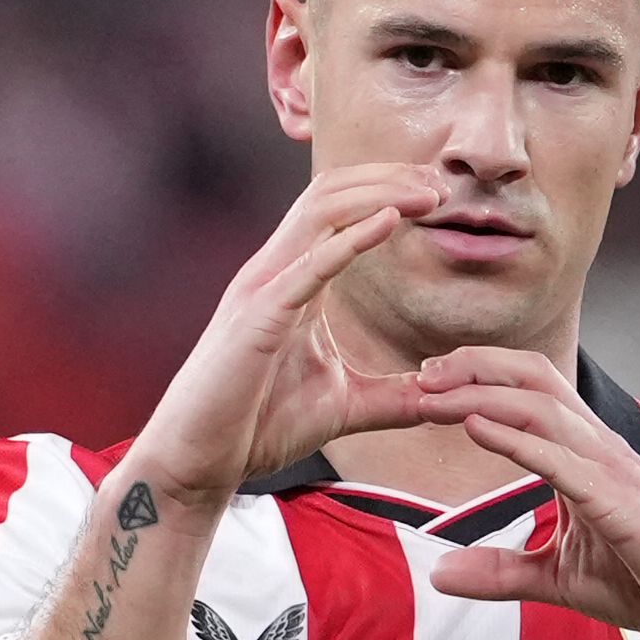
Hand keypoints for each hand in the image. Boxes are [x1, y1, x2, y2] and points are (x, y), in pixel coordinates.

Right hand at [131, 164, 446, 505]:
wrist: (198, 462)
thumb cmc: (257, 428)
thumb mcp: (344, 406)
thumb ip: (392, 397)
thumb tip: (440, 398)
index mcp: (293, 282)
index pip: (338, 209)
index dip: (388, 189)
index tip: (437, 194)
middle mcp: (274, 273)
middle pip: (331, 194)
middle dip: (388, 177)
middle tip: (441, 181)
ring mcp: (262, 291)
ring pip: (319, 212)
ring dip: (378, 194)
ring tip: (426, 193)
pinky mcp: (257, 319)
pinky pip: (308, 266)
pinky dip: (351, 239)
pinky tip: (389, 221)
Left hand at [413, 348, 639, 639]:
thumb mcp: (557, 579)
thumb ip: (501, 572)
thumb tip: (439, 573)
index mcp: (587, 456)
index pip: (531, 390)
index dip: (477, 378)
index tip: (425, 387)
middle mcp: (600, 448)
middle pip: (533, 378)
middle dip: (471, 368)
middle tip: (417, 376)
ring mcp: (613, 470)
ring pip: (541, 408)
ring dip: (478, 396)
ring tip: (429, 396)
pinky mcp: (621, 503)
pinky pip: (560, 459)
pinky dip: (513, 438)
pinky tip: (473, 426)